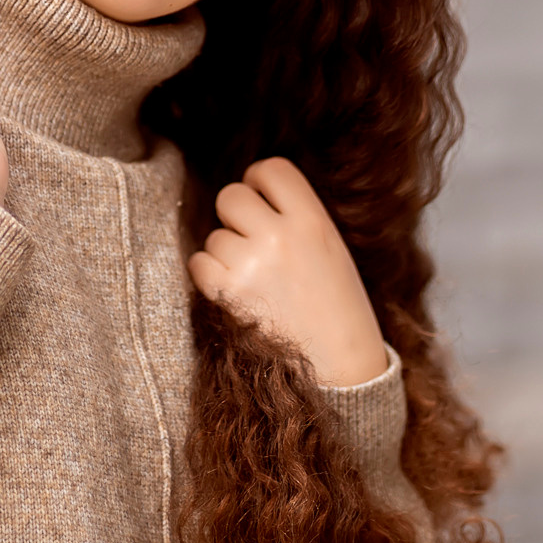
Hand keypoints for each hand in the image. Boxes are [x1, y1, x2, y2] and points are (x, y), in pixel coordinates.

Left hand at [186, 157, 388, 386]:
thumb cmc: (339, 312)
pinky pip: (199, 263)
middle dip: (235, 215)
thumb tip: (253, 196)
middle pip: (232, 195)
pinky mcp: (228, 294)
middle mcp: (281, 236)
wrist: (342, 372)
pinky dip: (210, 276)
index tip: (260, 199)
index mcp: (313, 221)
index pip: (271, 169)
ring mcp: (252, 265)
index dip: (259, 182)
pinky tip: (234, 291)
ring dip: (225, 253)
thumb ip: (296, 219)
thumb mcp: (331, 252)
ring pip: (215, 236)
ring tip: (255, 281)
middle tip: (250, 240)